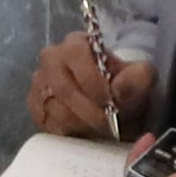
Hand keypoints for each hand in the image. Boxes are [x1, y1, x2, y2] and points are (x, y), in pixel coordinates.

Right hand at [28, 29, 155, 136]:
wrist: (113, 103)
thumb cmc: (123, 86)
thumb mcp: (141, 78)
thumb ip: (137, 79)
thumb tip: (118, 89)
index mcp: (76, 44)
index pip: (76, 55)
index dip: (93, 81)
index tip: (111, 101)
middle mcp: (51, 59)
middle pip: (63, 88)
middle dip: (89, 110)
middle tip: (109, 124)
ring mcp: (39, 83)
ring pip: (54, 109)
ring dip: (81, 124)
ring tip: (100, 129)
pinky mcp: (34, 107)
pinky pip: (47, 124)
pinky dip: (68, 132)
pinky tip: (84, 131)